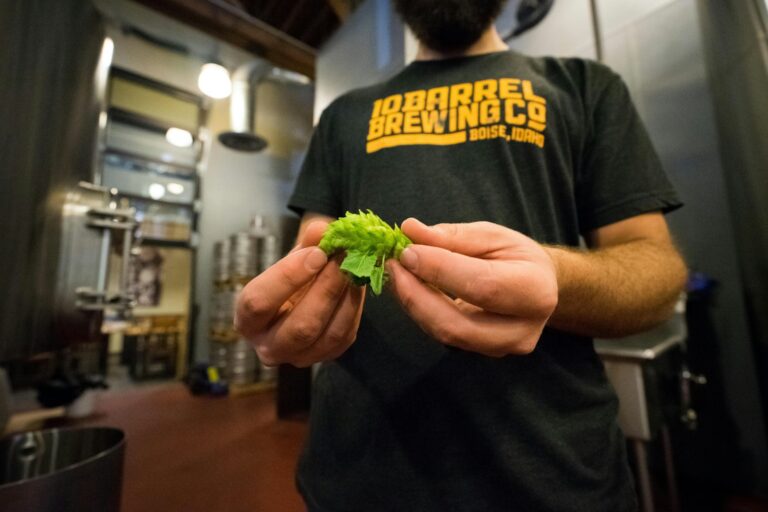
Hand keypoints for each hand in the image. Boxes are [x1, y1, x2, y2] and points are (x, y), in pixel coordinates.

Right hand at [234, 221, 364, 367]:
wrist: (300, 300)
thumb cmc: (289, 277)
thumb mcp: (292, 257)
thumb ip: (306, 243)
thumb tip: (323, 229)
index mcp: (247, 320)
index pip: (259, 303)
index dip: (288, 276)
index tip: (317, 252)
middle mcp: (269, 348)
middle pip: (301, 326)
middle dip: (327, 288)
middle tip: (344, 257)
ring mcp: (299, 358)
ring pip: (329, 335)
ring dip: (346, 297)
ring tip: (356, 265)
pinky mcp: (326, 356)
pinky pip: (346, 335)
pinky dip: (355, 306)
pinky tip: (360, 281)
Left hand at [387, 219, 557, 356]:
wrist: (538, 287)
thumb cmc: (516, 256)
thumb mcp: (491, 236)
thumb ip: (453, 236)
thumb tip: (411, 230)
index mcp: (534, 291)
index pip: (482, 286)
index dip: (440, 270)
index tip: (407, 251)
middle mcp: (521, 330)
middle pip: (457, 325)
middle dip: (416, 296)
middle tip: (394, 265)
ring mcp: (501, 349)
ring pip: (445, 334)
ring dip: (413, 303)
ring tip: (398, 272)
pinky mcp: (480, 354)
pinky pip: (443, 336)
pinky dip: (420, 311)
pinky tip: (410, 288)